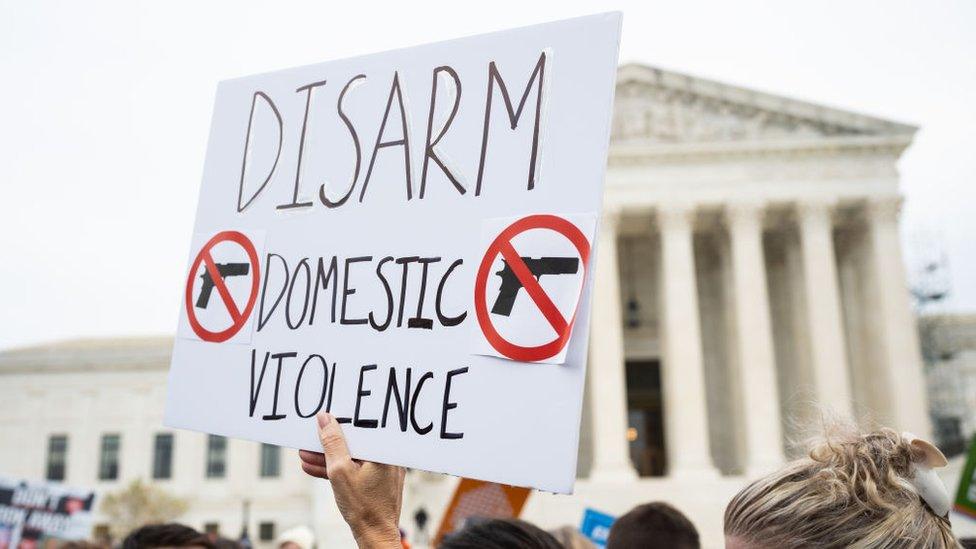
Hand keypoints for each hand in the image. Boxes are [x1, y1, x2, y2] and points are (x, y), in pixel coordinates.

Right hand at [299, 412, 404, 548]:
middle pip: (355, 441)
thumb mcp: (340, 471)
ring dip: (329, 457)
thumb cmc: (362, 506)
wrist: (375, 536)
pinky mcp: (377, 480)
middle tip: (309, 438)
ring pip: (353, 456)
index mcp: (385, 450)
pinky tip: (314, 468)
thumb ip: (332, 443)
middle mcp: (388, 456)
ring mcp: (383, 469)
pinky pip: (356, 468)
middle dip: (329, 442)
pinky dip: (338, 469)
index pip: (362, 426)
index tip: (323, 419)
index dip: (340, 422)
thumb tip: (325, 418)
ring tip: (305, 455)